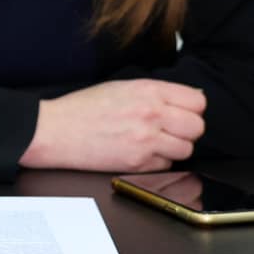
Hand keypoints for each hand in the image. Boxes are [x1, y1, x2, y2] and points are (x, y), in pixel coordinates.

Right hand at [20, 79, 207, 172]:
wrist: (56, 131)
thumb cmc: (83, 108)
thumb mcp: (121, 87)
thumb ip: (156, 92)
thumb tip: (190, 99)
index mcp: (148, 91)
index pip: (197, 101)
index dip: (191, 108)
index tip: (182, 112)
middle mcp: (151, 114)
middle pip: (197, 127)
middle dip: (187, 130)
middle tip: (170, 130)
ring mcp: (146, 140)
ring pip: (186, 149)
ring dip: (174, 148)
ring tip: (153, 142)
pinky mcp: (138, 163)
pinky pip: (166, 166)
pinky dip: (157, 162)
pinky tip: (139, 152)